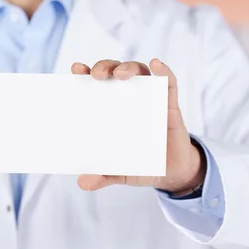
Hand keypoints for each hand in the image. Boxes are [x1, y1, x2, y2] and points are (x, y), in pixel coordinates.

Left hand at [71, 59, 205, 194]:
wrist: (172, 172)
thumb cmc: (142, 164)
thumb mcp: (120, 172)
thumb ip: (103, 175)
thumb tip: (82, 183)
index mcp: (111, 109)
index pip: (96, 84)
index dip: (85, 73)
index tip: (76, 68)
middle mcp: (128, 98)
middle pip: (114, 71)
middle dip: (104, 67)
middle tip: (97, 75)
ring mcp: (150, 98)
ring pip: (138, 71)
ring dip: (128, 67)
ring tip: (120, 75)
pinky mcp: (170, 104)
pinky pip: (168, 82)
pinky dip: (163, 71)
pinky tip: (156, 65)